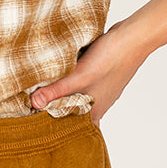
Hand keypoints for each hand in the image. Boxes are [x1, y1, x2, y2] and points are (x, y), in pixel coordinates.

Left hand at [29, 22, 145, 122]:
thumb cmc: (110, 60)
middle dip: (56, 109)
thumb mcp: (78, 77)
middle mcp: (98, 104)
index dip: (55, 127)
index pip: (72, 128)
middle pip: (72, 112)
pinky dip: (71, 81)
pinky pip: (81, 84)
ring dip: (63, 94)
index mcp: (94, 111)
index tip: (36, 122)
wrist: (132, 38)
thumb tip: (34, 103)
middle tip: (34, 105)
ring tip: (43, 89)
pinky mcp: (100, 75)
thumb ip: (56, 91)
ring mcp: (100, 90)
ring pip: (76, 96)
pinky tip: (62, 73)